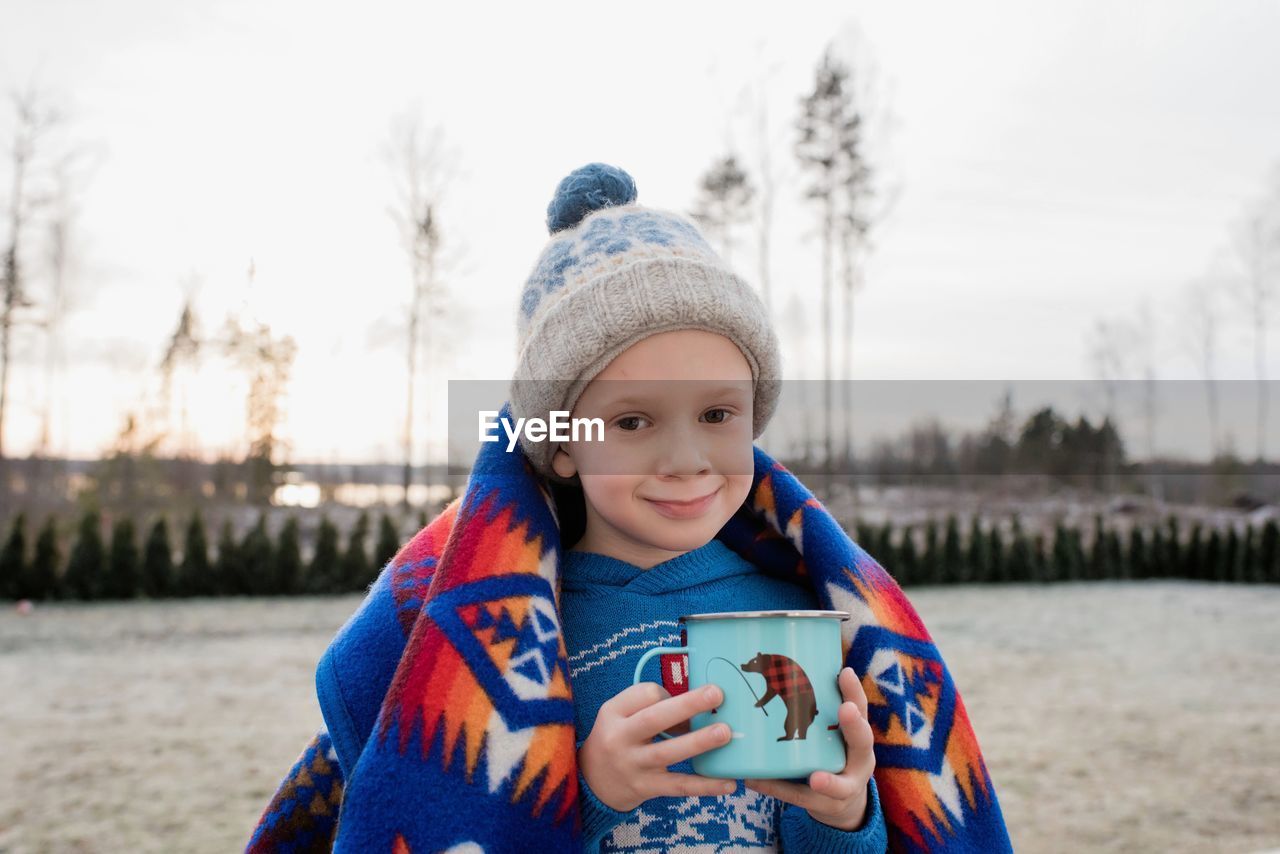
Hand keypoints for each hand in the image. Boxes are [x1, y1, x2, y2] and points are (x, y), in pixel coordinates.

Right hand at [578, 682, 737, 811]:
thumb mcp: (618, 714)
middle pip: (654, 719)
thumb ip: (648, 705)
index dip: (669, 693)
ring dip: (698, 742)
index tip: (681, 698)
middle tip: (717, 693)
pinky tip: (728, 783)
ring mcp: (633, 765)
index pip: (644, 695)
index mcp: (613, 712)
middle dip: (687, 705)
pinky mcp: (646, 788)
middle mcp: (620, 738)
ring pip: (667, 752)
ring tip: (725, 732)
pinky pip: (678, 786)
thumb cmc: (616, 738)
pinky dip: (704, 785)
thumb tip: (697, 703)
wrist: (592, 781)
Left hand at [744, 667, 875, 830]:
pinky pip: (799, 798)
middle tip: (846, 709)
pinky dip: (776, 789)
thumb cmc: (834, 755)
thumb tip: (784, 664)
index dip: (854, 691)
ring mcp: (845, 787)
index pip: (861, 709)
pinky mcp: (824, 805)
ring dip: (828, 781)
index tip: (845, 673)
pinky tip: (754, 780)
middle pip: (862, 743)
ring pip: (839, 786)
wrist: (843, 804)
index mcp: (858, 736)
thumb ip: (821, 707)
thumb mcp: (835, 733)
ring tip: (815, 776)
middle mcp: (859, 760)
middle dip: (855, 726)